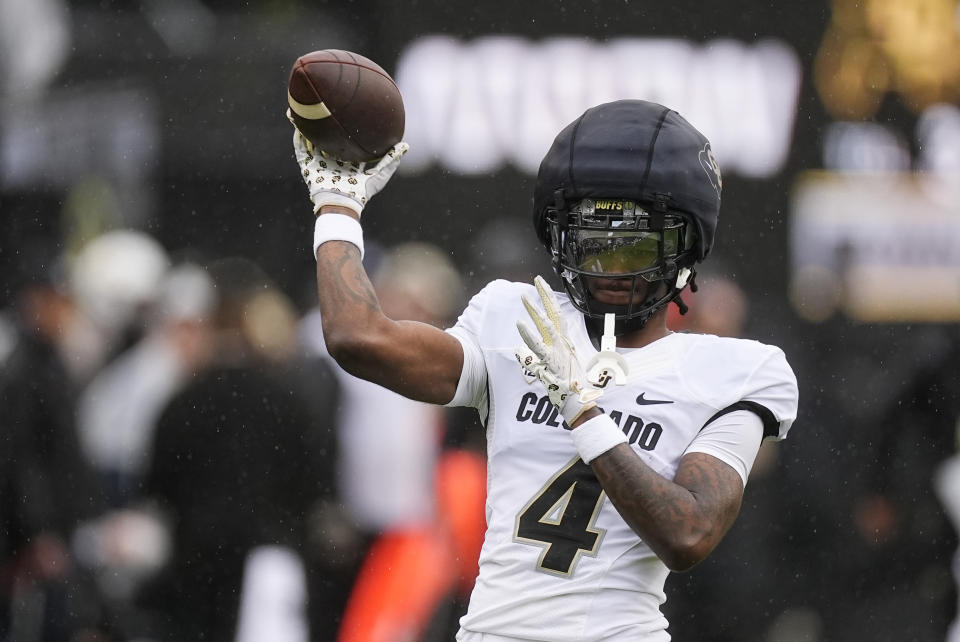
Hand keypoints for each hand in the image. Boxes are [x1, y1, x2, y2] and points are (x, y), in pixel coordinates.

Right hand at [290, 112, 408, 215]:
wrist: (342, 203)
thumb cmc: (362, 192)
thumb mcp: (380, 174)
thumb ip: (391, 160)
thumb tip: (406, 146)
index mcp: (347, 160)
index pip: (346, 140)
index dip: (346, 127)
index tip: (347, 111)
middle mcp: (332, 159)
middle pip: (327, 137)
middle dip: (325, 122)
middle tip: (326, 105)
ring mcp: (319, 162)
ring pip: (311, 139)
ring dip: (308, 125)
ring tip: (305, 108)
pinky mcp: (307, 166)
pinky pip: (300, 148)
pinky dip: (298, 136)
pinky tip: (296, 121)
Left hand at [515, 275, 602, 425]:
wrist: (579, 401)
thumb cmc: (569, 385)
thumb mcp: (552, 367)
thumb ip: (535, 357)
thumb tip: (519, 351)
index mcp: (564, 342)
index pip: (557, 314)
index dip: (549, 298)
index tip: (542, 284)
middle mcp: (563, 343)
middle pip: (554, 313)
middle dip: (545, 295)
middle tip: (537, 279)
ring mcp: (558, 351)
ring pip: (546, 326)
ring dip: (535, 311)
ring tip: (525, 297)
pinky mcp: (552, 362)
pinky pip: (539, 346)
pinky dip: (528, 335)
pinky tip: (520, 324)